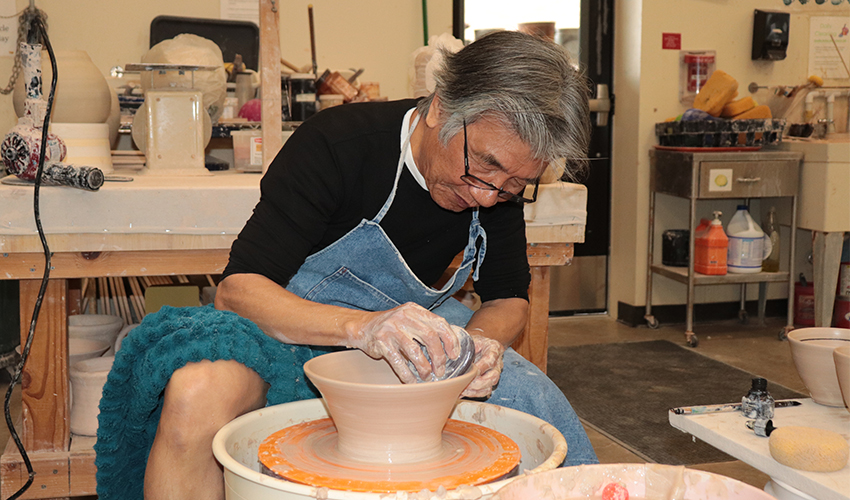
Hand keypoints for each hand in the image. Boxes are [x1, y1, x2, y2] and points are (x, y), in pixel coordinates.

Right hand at [346, 302, 460, 382]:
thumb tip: (450, 344)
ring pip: (414, 351)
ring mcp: (391, 329)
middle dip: (439, 357)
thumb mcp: (409, 319)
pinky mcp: (381, 342)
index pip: (440, 323)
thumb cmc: (391, 326)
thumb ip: (426, 326)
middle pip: (430, 337)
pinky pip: (398, 362)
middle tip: (440, 370)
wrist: (362, 327)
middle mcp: (404, 317)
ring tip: (427, 376)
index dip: (450, 340)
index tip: (454, 355)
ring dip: (424, 367)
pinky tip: (412, 381)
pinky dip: (407, 374)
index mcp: (414, 310)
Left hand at [461, 332, 504, 398]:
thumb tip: (454, 355)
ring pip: (489, 386)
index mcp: (494, 348)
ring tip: (462, 390)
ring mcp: (495, 373)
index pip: (490, 360)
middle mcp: (498, 362)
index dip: (480, 368)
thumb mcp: (470, 338)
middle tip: (465, 383)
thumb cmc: (473, 341)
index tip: (470, 371)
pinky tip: (463, 392)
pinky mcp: (489, 382)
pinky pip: (484, 391)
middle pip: (493, 377)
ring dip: (475, 391)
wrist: (477, 344)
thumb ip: (466, 346)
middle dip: (478, 383)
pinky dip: (474, 394)